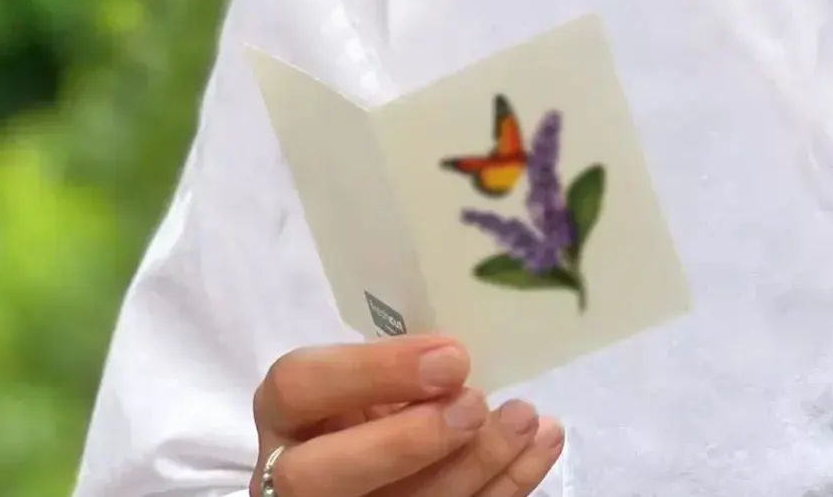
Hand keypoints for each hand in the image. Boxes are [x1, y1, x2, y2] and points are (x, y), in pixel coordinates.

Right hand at [251, 334, 562, 496]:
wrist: (379, 458)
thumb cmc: (383, 394)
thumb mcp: (376, 372)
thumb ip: (401, 366)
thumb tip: (462, 349)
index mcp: (290, 412)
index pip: (298, 386)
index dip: (372, 371)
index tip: (452, 356)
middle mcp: (297, 471)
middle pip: (324, 474)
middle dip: (409, 440)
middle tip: (477, 404)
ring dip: (475, 466)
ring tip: (527, 420)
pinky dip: (505, 485)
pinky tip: (542, 444)